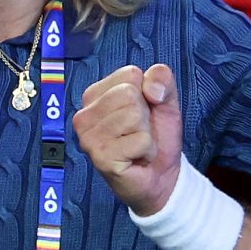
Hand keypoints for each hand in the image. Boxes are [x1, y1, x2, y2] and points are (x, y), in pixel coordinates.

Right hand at [74, 64, 186, 214]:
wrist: (160, 176)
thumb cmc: (156, 137)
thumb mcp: (165, 100)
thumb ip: (162, 79)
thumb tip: (152, 88)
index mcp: (96, 95)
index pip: (129, 74)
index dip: (147, 93)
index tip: (142, 111)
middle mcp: (85, 115)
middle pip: (129, 94)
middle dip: (145, 114)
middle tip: (139, 131)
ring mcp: (89, 137)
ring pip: (133, 115)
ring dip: (146, 133)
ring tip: (137, 144)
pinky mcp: (100, 157)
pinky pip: (139, 140)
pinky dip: (147, 149)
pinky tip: (136, 157)